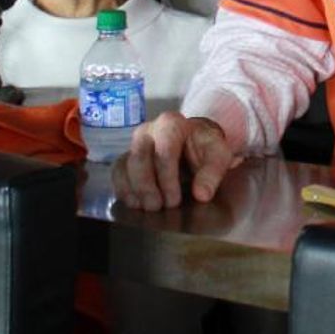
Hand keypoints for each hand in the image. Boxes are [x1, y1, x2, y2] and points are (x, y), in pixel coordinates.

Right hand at [111, 112, 235, 210]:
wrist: (193, 144)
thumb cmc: (204, 148)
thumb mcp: (218, 155)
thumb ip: (213, 172)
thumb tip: (201, 194)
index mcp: (171, 124)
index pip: (164, 150)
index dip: (167, 178)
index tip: (174, 200)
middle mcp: (147, 131)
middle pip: (139, 159)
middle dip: (147, 187)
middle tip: (158, 208)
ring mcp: (134, 144)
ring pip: (124, 167)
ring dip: (134, 191)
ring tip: (148, 209)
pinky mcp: (125, 158)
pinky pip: (116, 173)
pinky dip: (123, 191)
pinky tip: (136, 204)